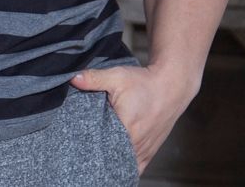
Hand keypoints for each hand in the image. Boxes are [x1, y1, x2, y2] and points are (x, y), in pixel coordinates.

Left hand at [70, 64, 193, 173]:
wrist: (171, 86)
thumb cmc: (144, 82)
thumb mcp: (117, 76)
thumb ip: (94, 78)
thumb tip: (73, 78)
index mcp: (126, 130)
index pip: (103, 149)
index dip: (91, 148)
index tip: (81, 143)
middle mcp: (136, 145)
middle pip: (113, 159)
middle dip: (100, 154)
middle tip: (89, 148)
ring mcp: (145, 151)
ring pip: (126, 166)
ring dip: (114, 161)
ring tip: (101, 155)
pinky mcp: (151, 151)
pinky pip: (137, 167)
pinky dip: (127, 166)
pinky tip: (118, 163)